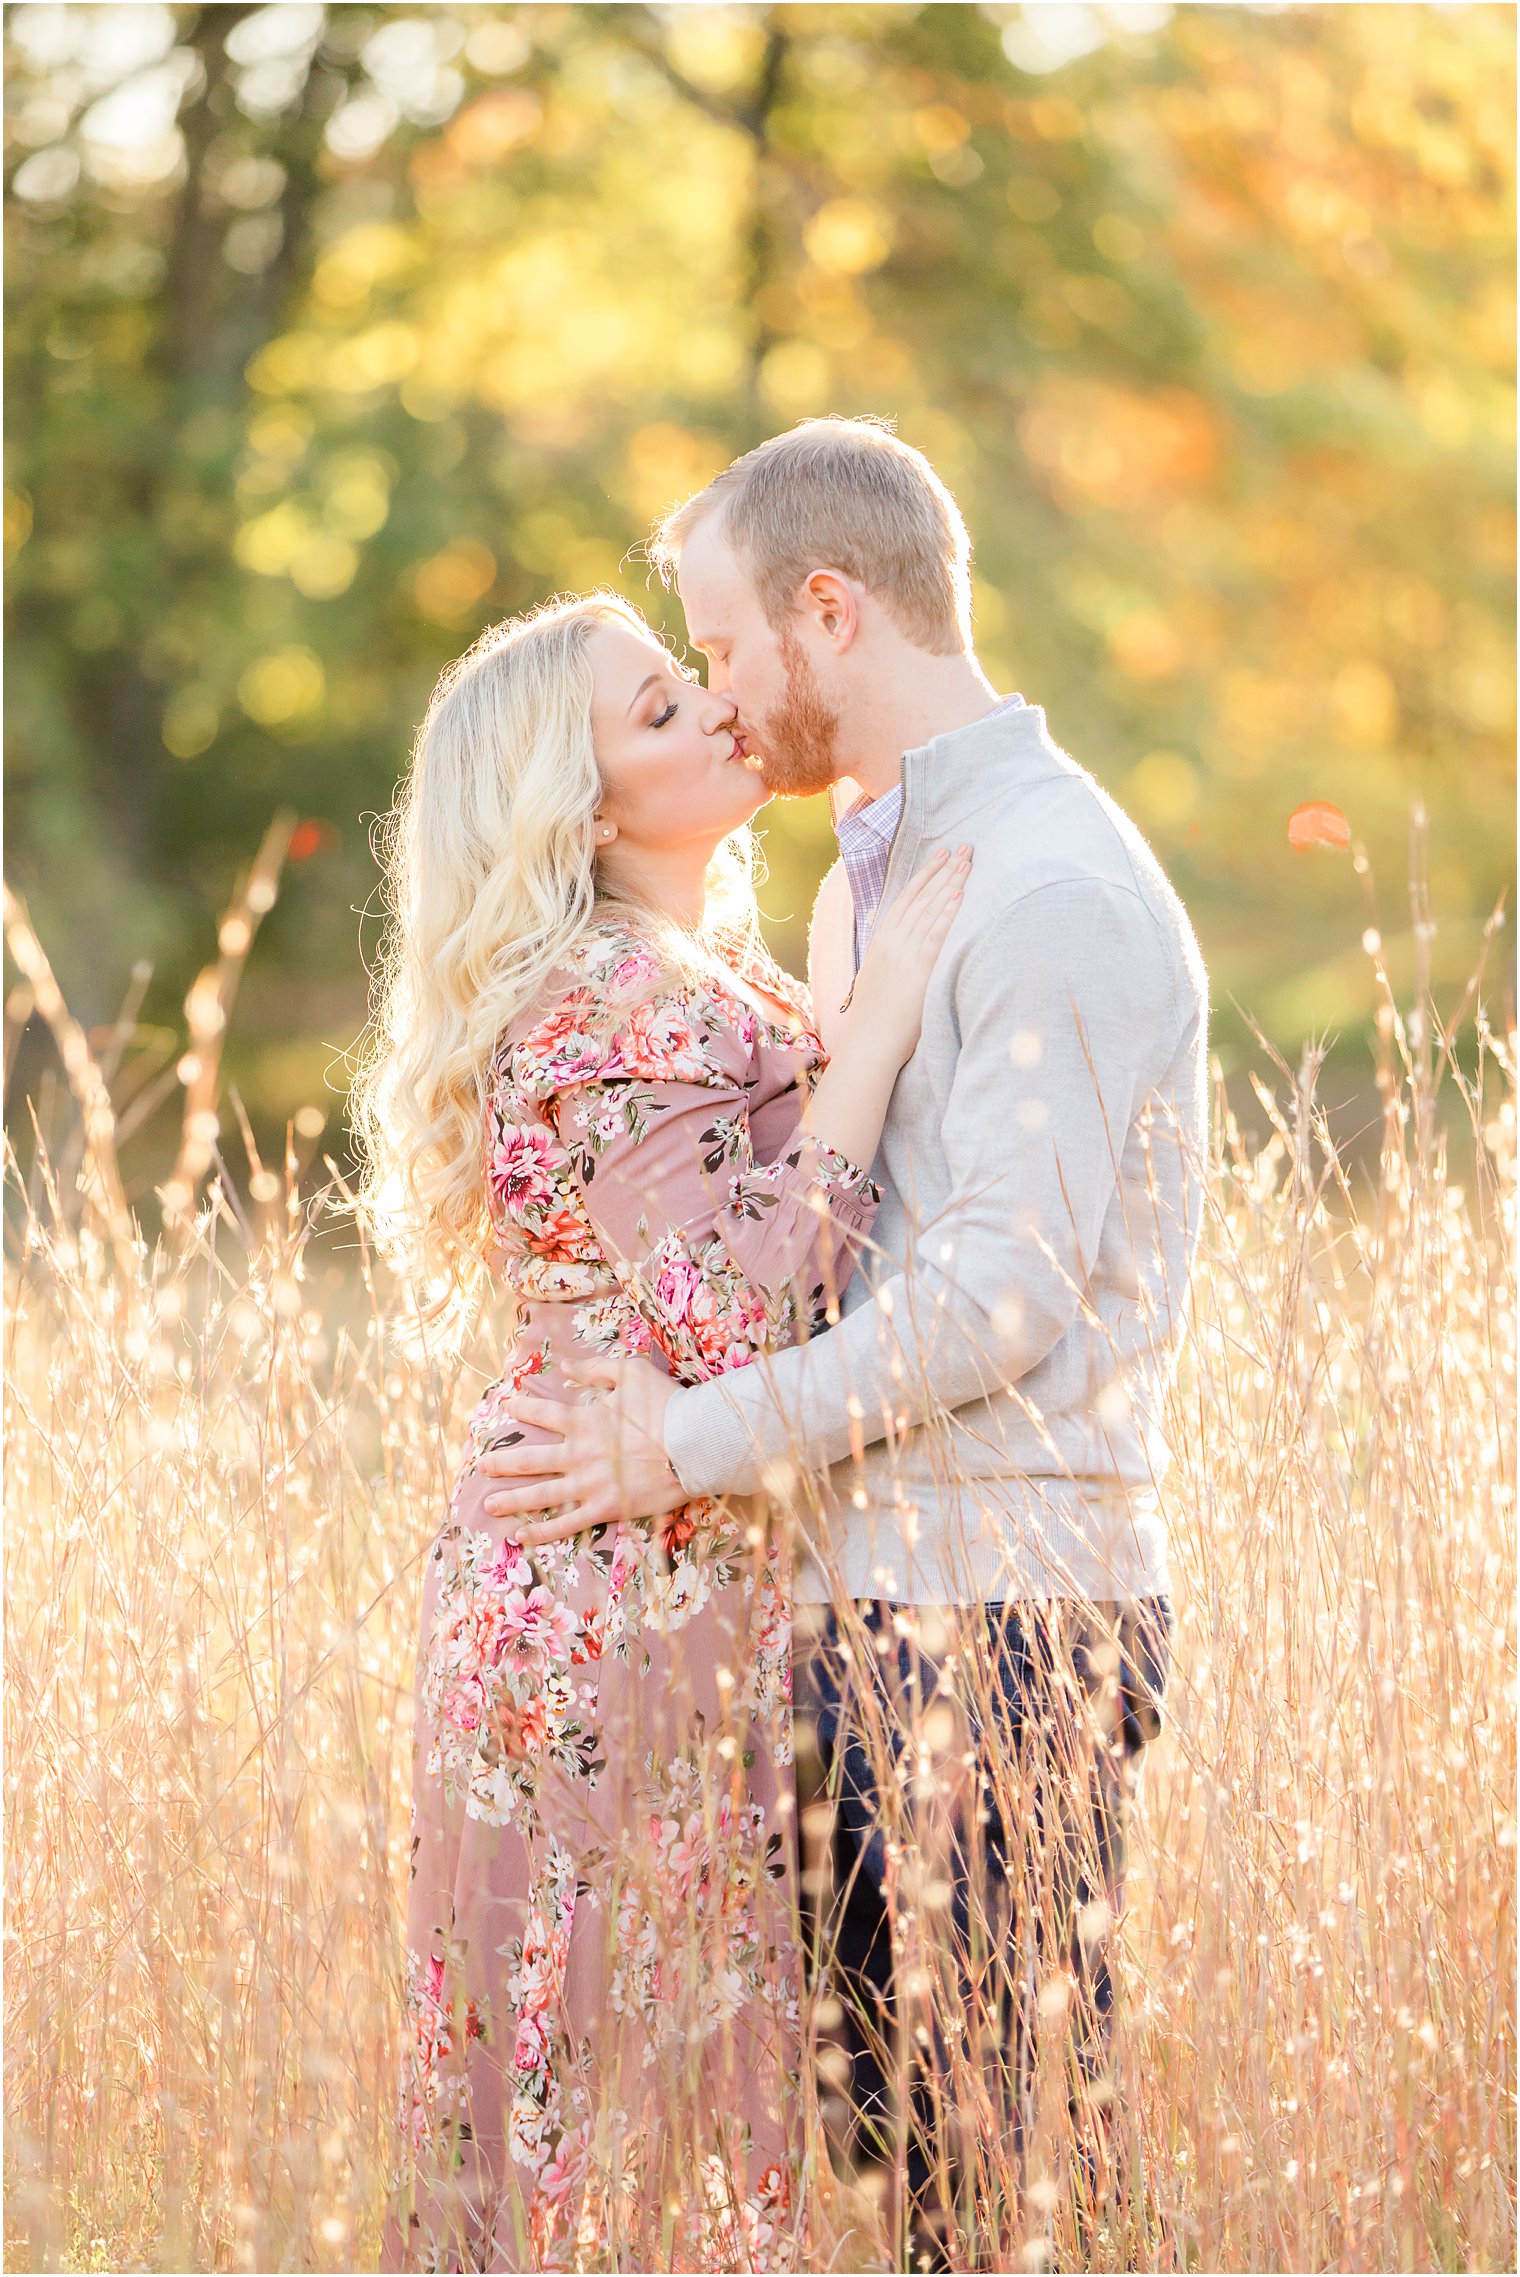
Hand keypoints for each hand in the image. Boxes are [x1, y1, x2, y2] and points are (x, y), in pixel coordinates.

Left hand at [477, 1352, 687, 1544]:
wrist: (694, 1444)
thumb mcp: (631, 1372)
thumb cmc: (666, 1405)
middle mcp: (579, 1454)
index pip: (543, 1414)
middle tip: (482, 1465)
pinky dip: (542, 1532)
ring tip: (489, 1503)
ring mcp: (589, 1484)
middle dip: (502, 1462)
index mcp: (584, 1420)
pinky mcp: (605, 1508)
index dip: (522, 1409)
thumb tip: (567, 1367)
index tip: (507, 1408)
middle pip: (530, 1460)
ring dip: (512, 1499)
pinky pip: (566, 1524)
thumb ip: (596, 1368)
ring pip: (540, 1495)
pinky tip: (521, 1536)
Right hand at [845, 843, 969, 1063]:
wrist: (870, 1041)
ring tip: (969, 862)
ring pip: (930, 909)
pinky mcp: (918, 969)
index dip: (925, 875)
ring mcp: (903, 954)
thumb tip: (900, 942)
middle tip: (964, 847)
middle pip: (922, 897)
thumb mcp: (877, 977)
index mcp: (881, 941)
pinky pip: (936, 933)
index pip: (906, 898)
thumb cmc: (876, 1016)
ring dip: (951, 882)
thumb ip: (889, 956)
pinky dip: (947, 912)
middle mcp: (891, 942)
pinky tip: (960, 894)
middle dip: (944, 870)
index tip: (941, 856)